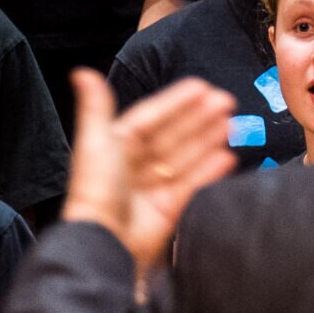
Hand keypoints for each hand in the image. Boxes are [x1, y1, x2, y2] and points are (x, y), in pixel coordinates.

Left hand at [65, 72, 238, 271]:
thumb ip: (96, 106)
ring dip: (208, 139)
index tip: (201, 87)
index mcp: (116, 145)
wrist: (105, 240)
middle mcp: (135, 165)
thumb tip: (82, 72)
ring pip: (186, 157)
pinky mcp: (168, 209)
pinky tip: (227, 156)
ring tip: (231, 124)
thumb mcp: (96, 141)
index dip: (176, 102)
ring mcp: (153, 187)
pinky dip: (210, 170)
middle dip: (199, 118)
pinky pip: (193, 184)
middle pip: (173, 135)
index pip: (151, 117)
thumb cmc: (95, 190)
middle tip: (225, 101)